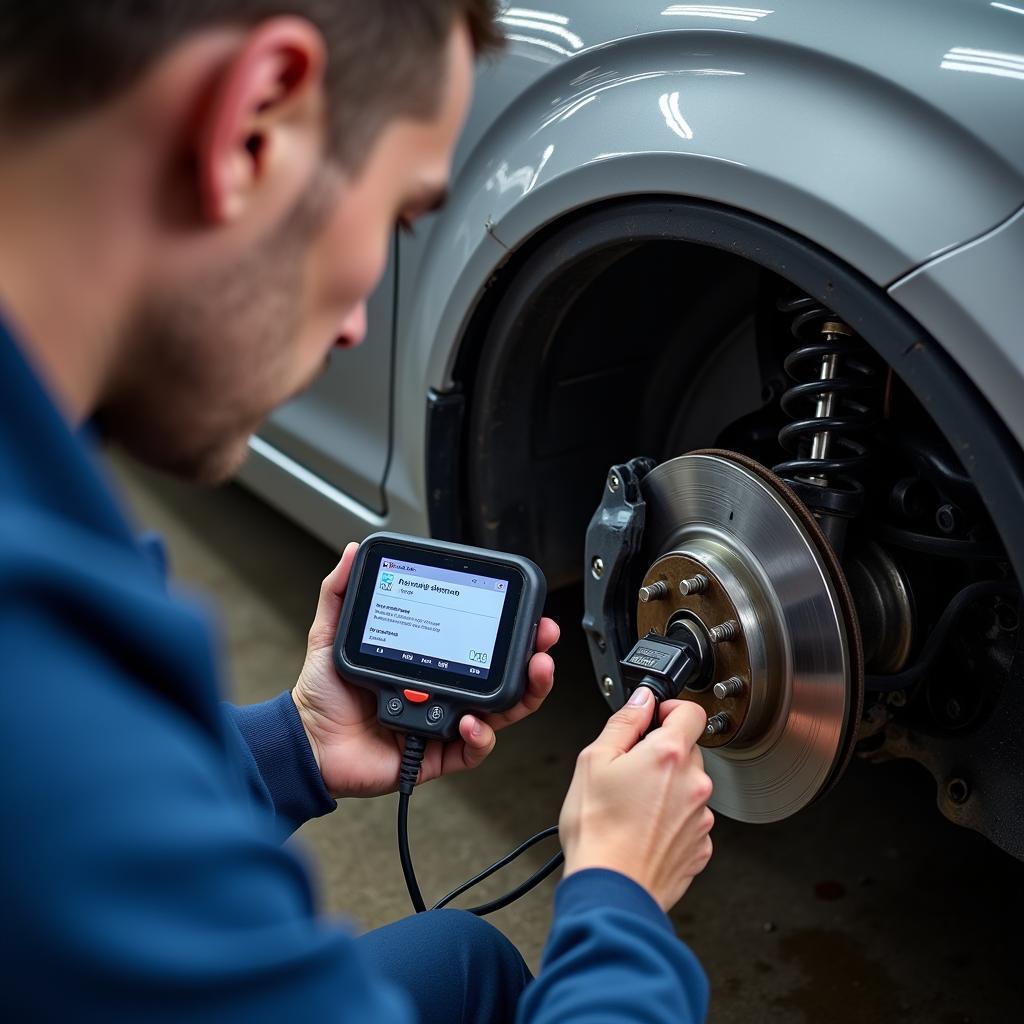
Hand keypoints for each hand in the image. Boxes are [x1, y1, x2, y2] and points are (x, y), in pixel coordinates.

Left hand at [291, 542, 558, 798]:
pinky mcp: (438, 756)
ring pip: (501, 712)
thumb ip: (341, 591)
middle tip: (543, 638)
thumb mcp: (333, 633)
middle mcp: (444, 690)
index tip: (523, 607)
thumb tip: (354, 550)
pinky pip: (472, 750)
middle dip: (532, 657)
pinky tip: (471, 721)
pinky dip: (479, 736)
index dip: (506, 627)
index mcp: (430, 660)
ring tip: (534, 672)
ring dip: (525, 693)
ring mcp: (444, 723)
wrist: (306, 744)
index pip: (478, 641)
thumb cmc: (323, 695)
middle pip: (502, 675)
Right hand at [558, 688, 713, 910]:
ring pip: (689, 787)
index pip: (691, 711)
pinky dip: (672, 820)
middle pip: (688, 750)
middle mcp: (694, 783)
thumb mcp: (594, 760)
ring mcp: (701, 818)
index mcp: (669, 755)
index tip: (654, 718)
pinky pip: (690, 820)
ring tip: (632, 807)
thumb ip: (624, 722)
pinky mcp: (700, 847)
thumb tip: (642, 700)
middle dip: (662, 754)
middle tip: (629, 771)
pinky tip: (644, 829)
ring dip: (668, 788)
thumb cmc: (598, 830)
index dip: (670, 709)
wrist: (611, 889)